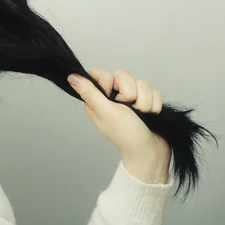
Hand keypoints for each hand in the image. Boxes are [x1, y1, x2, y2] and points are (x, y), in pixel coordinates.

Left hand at [67, 67, 171, 184]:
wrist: (151, 152)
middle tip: (129, 109)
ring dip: (144, 101)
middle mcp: (111, 97)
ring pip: (141, 83)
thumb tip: (71, 77)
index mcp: (96, 99)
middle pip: (123, 74)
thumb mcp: (106, 112)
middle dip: (131, 93)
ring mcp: (129, 99)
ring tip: (141, 115)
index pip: (98, 72)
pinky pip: (154, 91)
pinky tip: (150, 115)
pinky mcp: (145, 101)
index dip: (108, 80)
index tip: (112, 95)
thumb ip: (90, 93)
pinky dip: (154, 105)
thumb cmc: (127, 136)